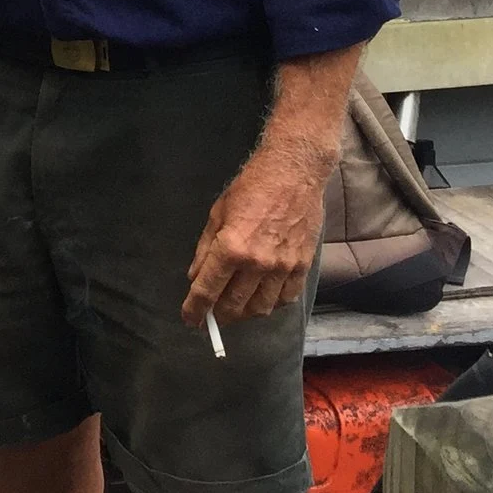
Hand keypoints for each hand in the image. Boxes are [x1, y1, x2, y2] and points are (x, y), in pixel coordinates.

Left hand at [181, 143, 329, 326]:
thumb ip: (205, 248)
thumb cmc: (251, 187)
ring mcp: (282, 267)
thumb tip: (195, 276)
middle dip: (218, 316)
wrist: (294, 172)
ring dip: (245, 314)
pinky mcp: (302, 266)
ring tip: (236, 310)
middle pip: (234, 306)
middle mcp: (257, 263)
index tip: (190, 319)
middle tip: (211, 316)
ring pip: (261, 308)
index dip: (195, 310)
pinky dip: (272, 304)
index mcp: (231, 247)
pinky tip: (263, 299)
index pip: (207, 290)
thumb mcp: (217, 213)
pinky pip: (286, 298)